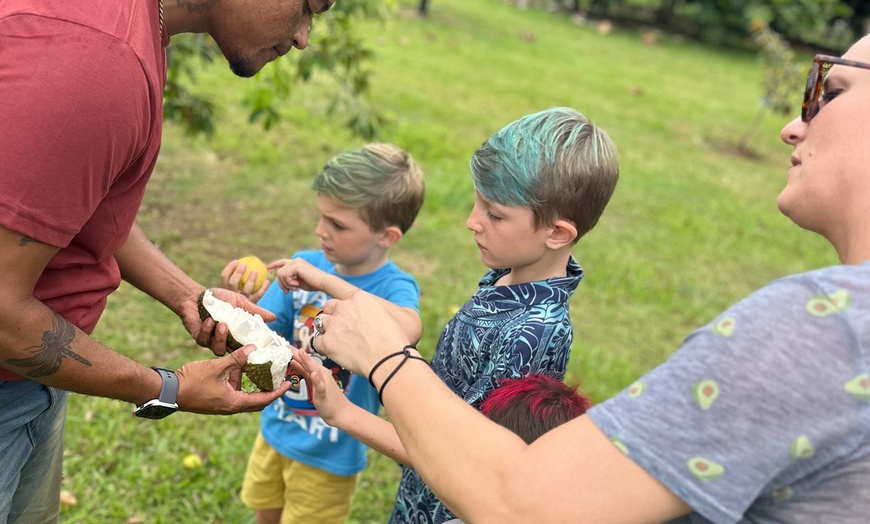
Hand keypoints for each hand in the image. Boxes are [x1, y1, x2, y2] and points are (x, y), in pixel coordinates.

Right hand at [174, 345, 290, 413]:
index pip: (264, 399)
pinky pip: (234, 394)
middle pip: (257, 402)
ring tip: (262, 370)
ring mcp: (223, 405)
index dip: (277, 391)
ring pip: (245, 397)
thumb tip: (253, 348)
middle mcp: (231, 407)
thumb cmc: (192, 381)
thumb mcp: (217, 366)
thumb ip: (236, 358)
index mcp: (235, 403)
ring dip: (253, 385)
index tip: (288, 384)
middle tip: (279, 378)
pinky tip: (239, 369)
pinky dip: (240, 383)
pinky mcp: (216, 401)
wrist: (169, 392)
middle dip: (269, 390)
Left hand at [183, 287, 276, 355]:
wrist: (197, 295)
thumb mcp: (240, 302)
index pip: (248, 346)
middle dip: (238, 351)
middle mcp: (227, 341)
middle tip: (241, 341)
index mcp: (238, 335)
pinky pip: (204, 340)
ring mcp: (213, 342)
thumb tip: (274, 317)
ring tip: (222, 324)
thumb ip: (254, 311)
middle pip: (235, 355)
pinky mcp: (200, 338)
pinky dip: (207, 330)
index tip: (259, 348)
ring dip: (220, 337)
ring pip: (219, 349)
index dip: (253, 350)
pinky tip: (209, 320)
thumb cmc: (220, 298)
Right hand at [220, 260, 269, 301]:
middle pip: (232, 283)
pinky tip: (267, 281)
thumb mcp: (238, 287)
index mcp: (226, 290)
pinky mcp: (251, 306)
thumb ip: (240, 278)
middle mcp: (232, 297)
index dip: (229, 268)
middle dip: (238, 273)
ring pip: (245, 290)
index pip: (224, 277)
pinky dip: (263, 288)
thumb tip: (246, 263)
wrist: (245, 313)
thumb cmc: (242, 295)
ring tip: (255, 272)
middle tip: (244, 264)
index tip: (236, 261)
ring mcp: (241, 302)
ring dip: (250, 280)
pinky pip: (258, 295)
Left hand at [269, 258, 324, 292]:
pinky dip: (289, 283)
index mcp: (297, 263)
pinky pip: (285, 275)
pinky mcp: (296, 265)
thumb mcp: (299, 281)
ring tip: (295, 288)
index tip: (268, 267)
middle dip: (281, 284)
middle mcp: (295, 260)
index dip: (274, 264)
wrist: (323, 282)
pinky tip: (297, 286)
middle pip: (279, 272)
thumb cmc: (314, 284)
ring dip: (286, 284)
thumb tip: (281, 281)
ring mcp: (296, 262)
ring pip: (281, 274)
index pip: (282, 262)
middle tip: (288, 291)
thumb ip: (291, 279)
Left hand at [289, 347, 353, 425]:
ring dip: (308, 362)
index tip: (286, 345)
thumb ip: (305, 372)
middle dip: (298, 353)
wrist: (342, 412)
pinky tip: (313, 374)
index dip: (296, 353)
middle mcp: (321, 376)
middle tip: (287, 344)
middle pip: (309, 363)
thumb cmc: (328, 398)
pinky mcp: (324, 395)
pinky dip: (317, 380)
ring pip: (315, 371)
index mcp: (318, 373)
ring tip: (301, 352)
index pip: (305, 361)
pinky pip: (321, 387)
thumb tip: (294, 362)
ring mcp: (324, 384)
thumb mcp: (314, 382)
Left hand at [313, 291, 410, 375]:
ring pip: (320, 323)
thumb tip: (363, 320)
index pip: (343, 298)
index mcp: (359, 297)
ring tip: (339, 343)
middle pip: (328, 307)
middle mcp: (343, 307)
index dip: (344, 309)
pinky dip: (324, 348)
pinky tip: (335, 353)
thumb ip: (368, 312)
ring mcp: (333, 324)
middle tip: (342, 330)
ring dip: (327, 331)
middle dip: (333, 317)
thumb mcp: (383, 315)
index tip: (348, 318)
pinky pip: (317, 342)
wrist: (388, 358)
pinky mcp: (327, 342)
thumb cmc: (392, 341)